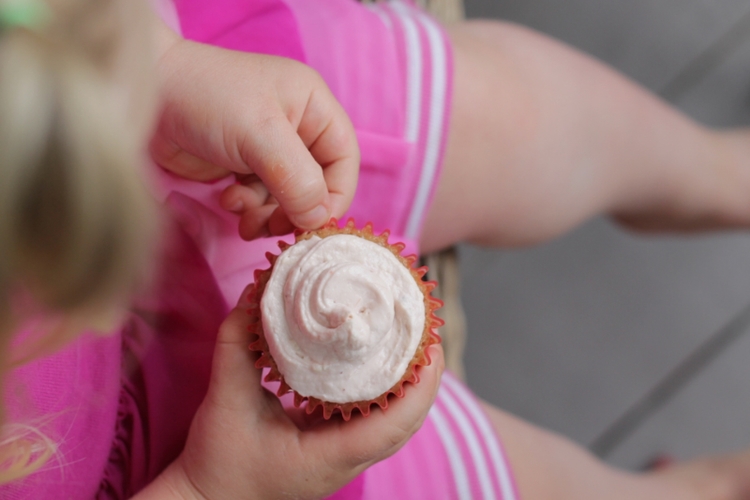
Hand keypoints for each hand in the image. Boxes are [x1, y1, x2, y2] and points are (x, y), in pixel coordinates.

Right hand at [141, 285, 443, 499]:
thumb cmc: (218, 462)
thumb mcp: (225, 402)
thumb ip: (237, 346)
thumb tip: (252, 295)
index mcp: (329, 457)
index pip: (394, 424)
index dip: (420, 386)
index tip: (430, 345)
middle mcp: (345, 462)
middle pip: (406, 423)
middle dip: (425, 378)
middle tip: (426, 331)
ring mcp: (342, 459)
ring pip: (395, 424)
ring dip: (410, 385)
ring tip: (412, 342)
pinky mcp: (334, 450)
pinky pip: (375, 420)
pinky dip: (388, 392)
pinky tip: (382, 364)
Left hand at [151, 27, 358, 238]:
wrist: (143, 95)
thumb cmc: (206, 99)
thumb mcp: (259, 134)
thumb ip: (296, 178)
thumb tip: (317, 220)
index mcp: (313, 106)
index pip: (344, 160)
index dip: (334, 195)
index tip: (311, 222)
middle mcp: (296, 126)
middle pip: (316, 184)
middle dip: (295, 209)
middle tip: (271, 226)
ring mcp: (268, 147)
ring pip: (288, 197)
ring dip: (268, 213)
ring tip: (241, 212)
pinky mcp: (242, 165)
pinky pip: (261, 199)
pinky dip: (249, 208)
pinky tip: (227, 199)